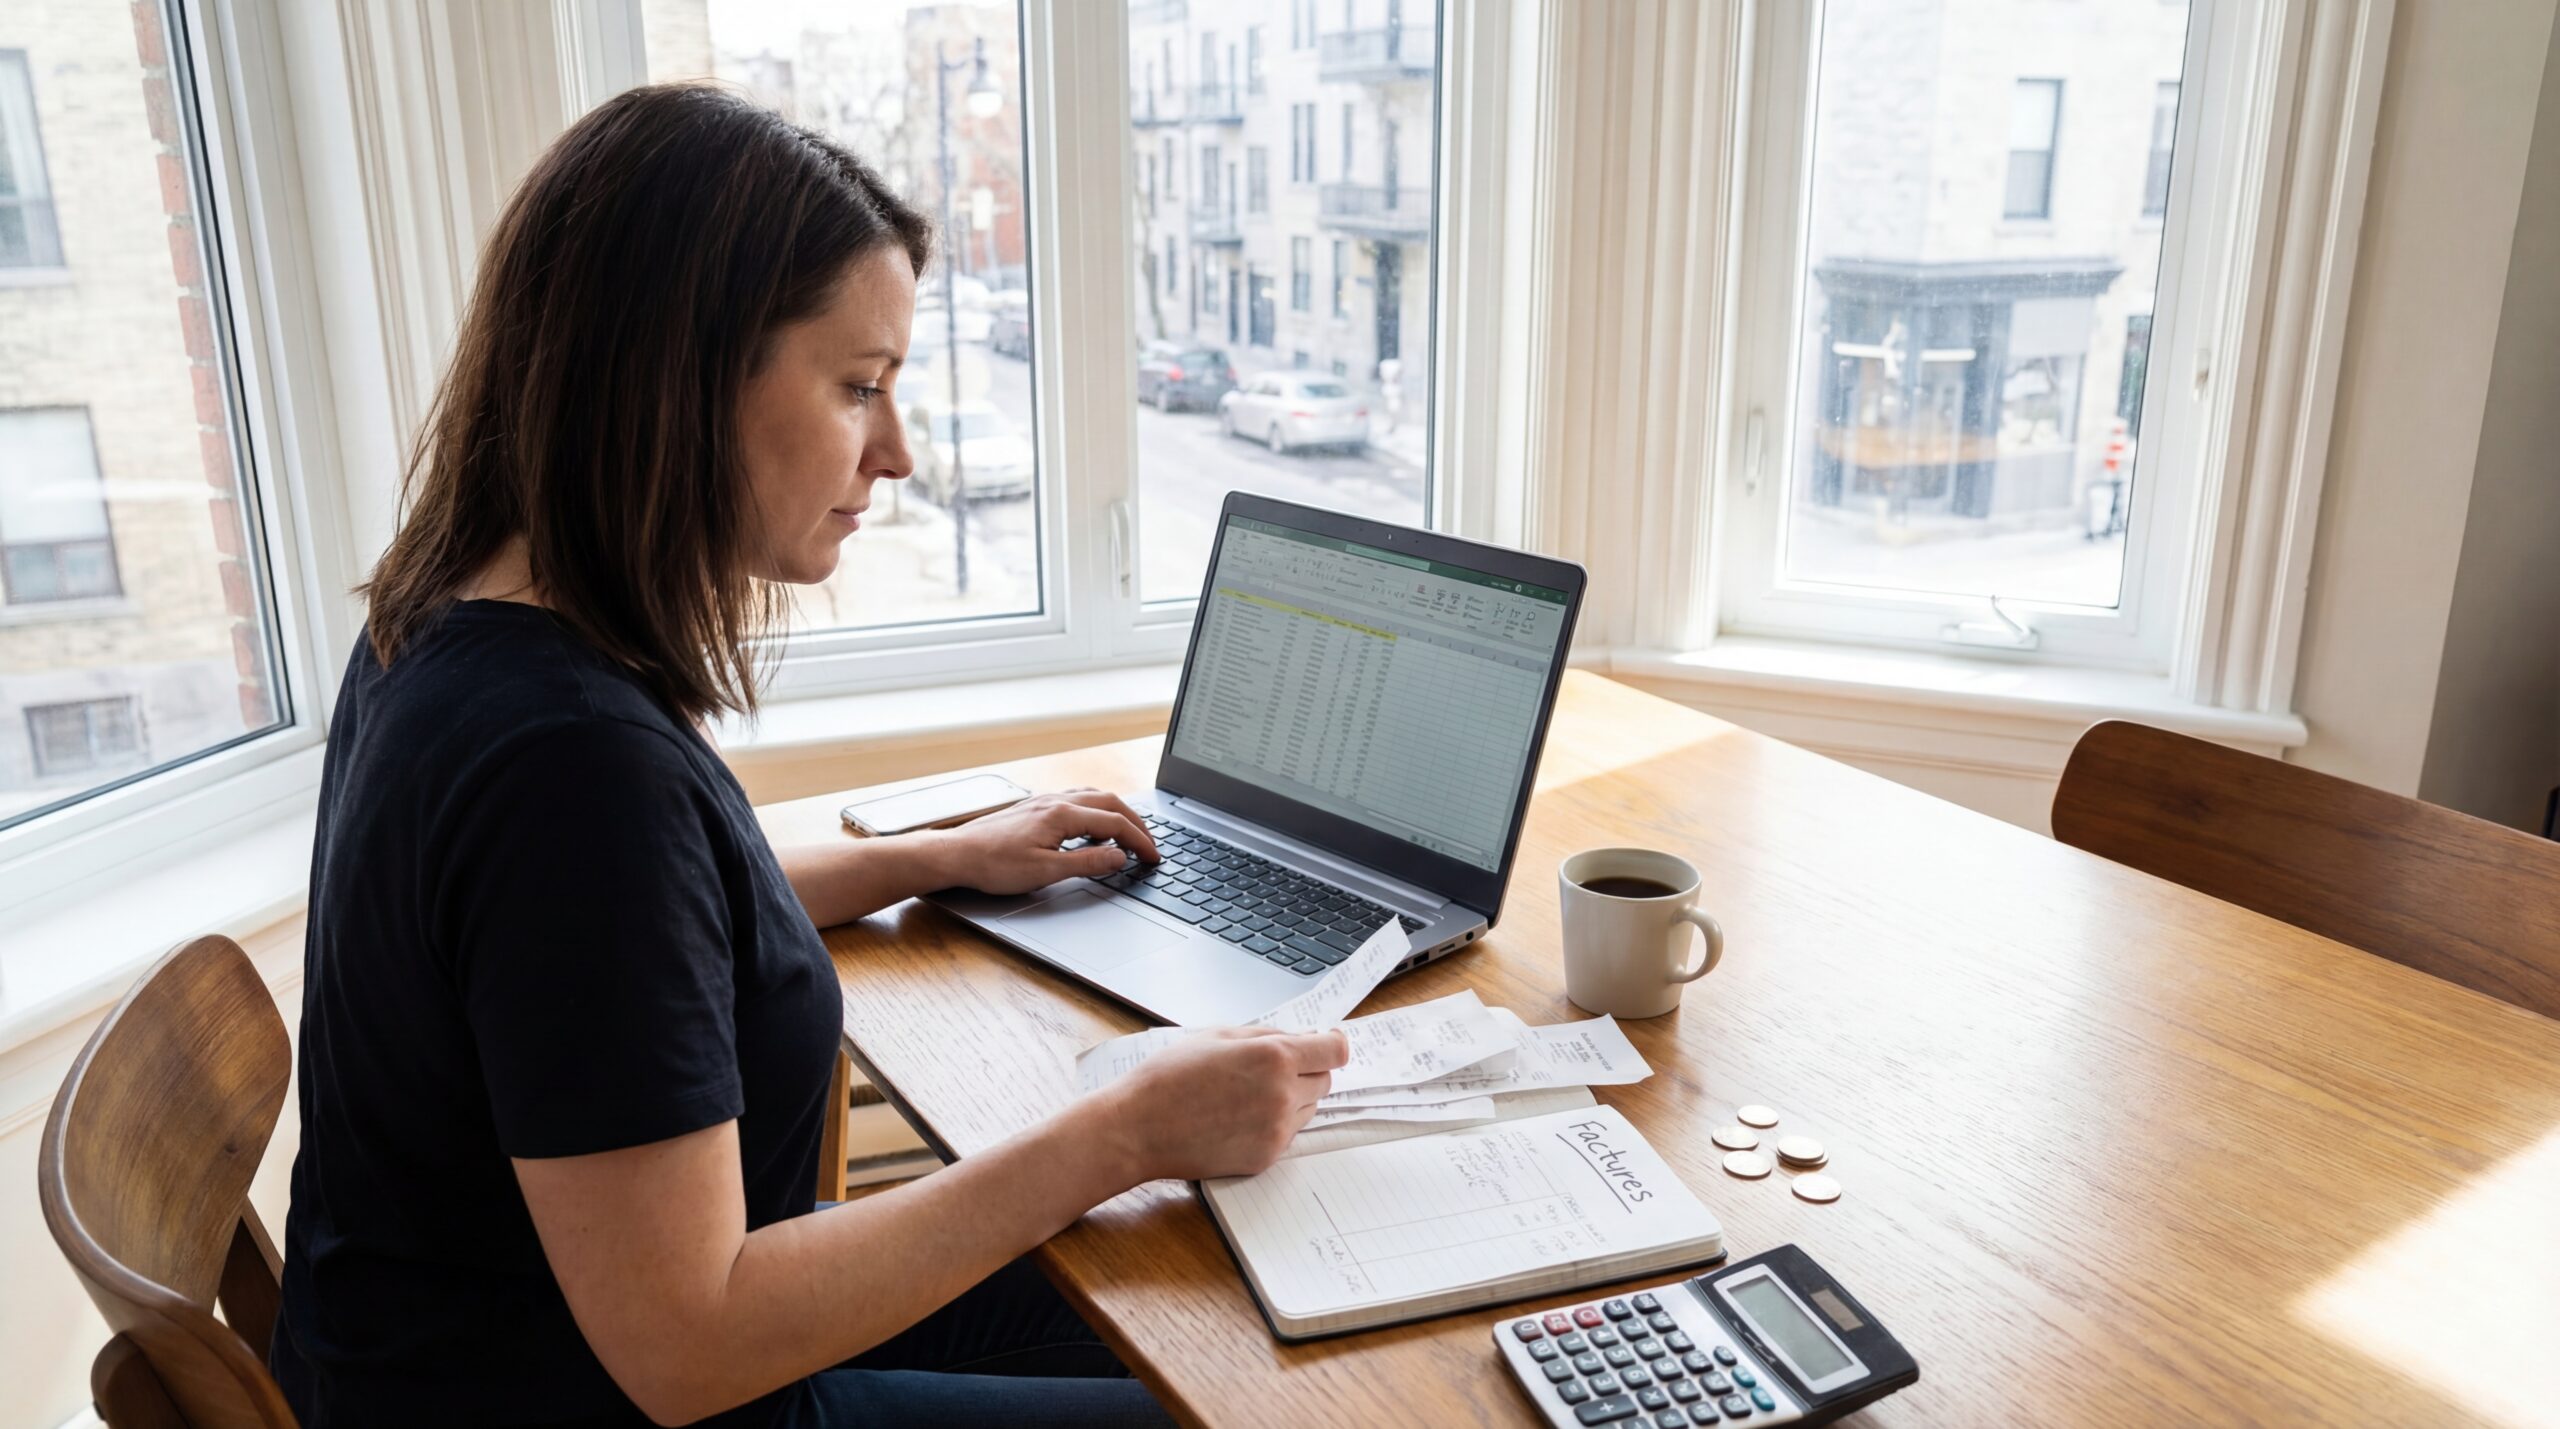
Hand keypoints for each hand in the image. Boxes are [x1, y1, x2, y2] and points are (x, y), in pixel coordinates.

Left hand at [925, 787, 1161, 895]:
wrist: (957, 854)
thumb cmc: (994, 865)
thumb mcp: (1046, 872)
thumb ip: (1087, 863)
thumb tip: (1119, 858)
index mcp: (1063, 815)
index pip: (1115, 825)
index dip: (1140, 842)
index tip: (1153, 858)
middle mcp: (1056, 801)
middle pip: (1110, 803)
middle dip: (1136, 823)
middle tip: (1149, 845)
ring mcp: (1045, 801)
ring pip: (1094, 797)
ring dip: (1117, 813)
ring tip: (1128, 834)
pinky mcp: (1035, 807)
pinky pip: (1077, 799)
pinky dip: (1096, 811)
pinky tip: (1092, 827)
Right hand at [1093, 1027, 1350, 1182]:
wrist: (1137, 1128)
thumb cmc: (1169, 1077)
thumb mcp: (1218, 1035)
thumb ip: (1267, 1035)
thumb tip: (1302, 1037)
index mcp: (1274, 1057)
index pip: (1335, 1051)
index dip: (1332, 1044)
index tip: (1326, 1043)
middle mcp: (1283, 1095)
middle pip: (1325, 1080)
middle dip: (1306, 1070)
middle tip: (1266, 1069)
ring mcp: (1277, 1131)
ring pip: (1308, 1109)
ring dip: (1290, 1098)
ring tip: (1244, 1095)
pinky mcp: (1266, 1158)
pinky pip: (1287, 1135)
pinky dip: (1272, 1124)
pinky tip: (1237, 1118)